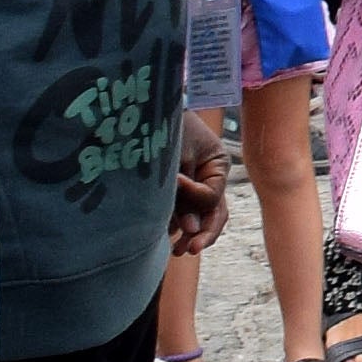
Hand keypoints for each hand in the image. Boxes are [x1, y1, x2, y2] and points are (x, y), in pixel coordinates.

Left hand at [168, 119, 229, 257]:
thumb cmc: (164, 127)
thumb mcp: (176, 156)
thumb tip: (191, 230)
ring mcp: (195, 184)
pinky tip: (167, 239)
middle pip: (216, 212)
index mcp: (218, 165)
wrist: (143, 110)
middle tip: (189, 250)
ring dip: (191, 235)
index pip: (211, 195)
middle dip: (204, 233)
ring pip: (201, 217)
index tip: (175, 182)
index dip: (194, 195)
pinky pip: (184, 213)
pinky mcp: (177, 190)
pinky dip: (178, 226)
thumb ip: (184, 194)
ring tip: (176, 251)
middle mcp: (211, 178)